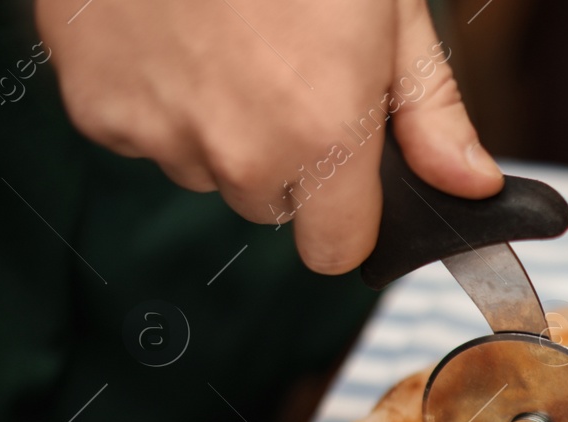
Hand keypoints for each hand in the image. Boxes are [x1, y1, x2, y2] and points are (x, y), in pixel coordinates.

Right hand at [38, 0, 501, 273]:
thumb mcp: (387, 10)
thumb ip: (429, 112)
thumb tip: (469, 184)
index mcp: (322, 134)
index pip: (337, 250)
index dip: (347, 217)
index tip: (347, 183)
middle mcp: (240, 152)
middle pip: (269, 202)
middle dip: (282, 157)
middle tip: (282, 68)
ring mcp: (161, 133)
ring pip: (203, 168)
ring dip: (216, 125)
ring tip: (221, 37)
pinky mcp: (97, 107)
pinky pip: (138, 133)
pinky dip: (154, 96)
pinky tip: (170, 33)